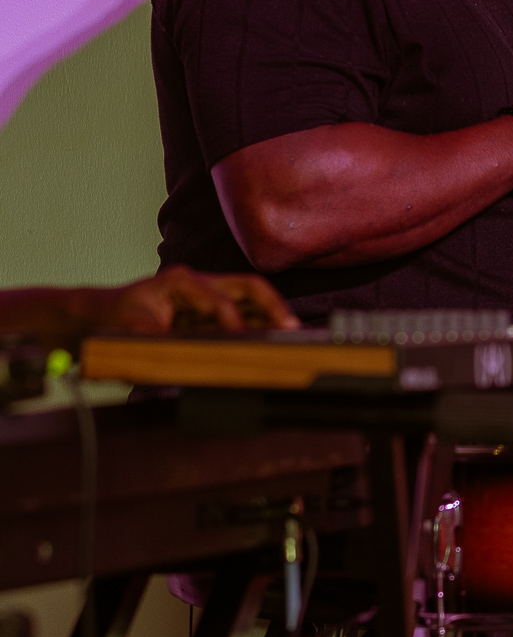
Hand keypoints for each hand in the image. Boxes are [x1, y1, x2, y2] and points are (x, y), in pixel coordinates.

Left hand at [96, 268, 299, 333]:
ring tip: (289, 333)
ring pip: (248, 299)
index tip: (247, 342)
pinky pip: (239, 314)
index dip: (234, 322)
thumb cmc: (114, 318)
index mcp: (181, 281)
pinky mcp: (206, 311)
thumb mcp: (131, 331)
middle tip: (290, 325)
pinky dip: (257, 325)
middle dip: (271, 305)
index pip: (220, 299)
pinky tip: (269, 340)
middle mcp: (198, 283)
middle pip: (246, 287)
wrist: (99, 314)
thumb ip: (158, 341)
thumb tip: (182, 356)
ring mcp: (205, 296)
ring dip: (269, 314)